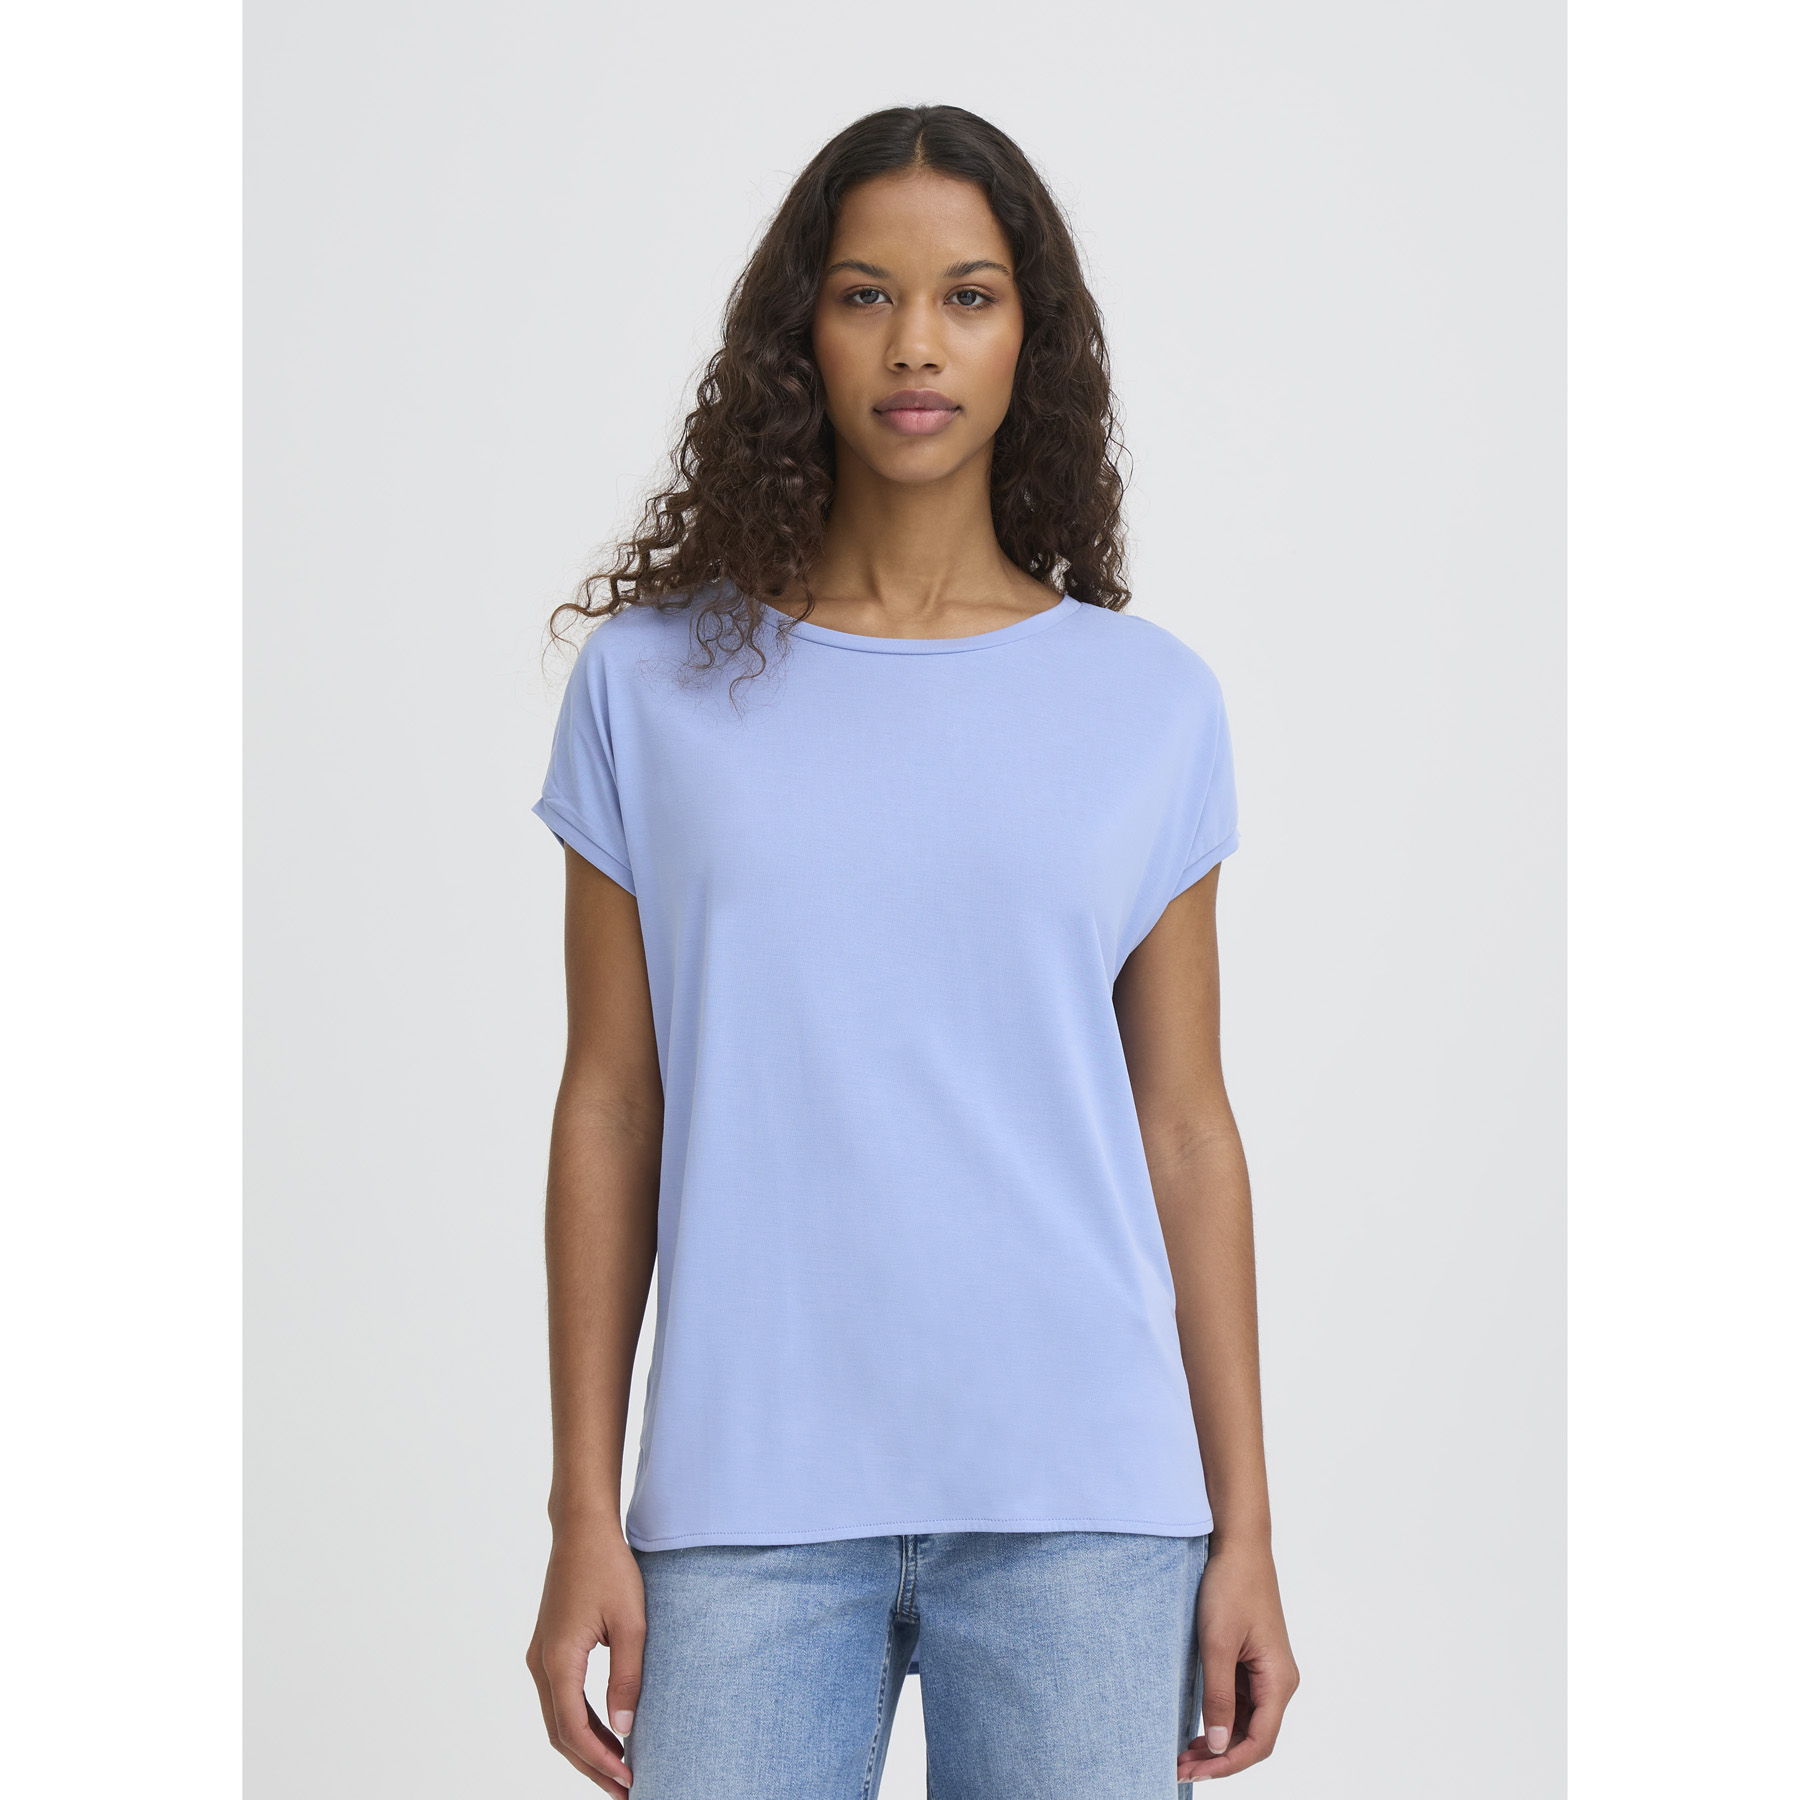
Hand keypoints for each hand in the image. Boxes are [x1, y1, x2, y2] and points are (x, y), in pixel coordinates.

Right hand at [525, 1520, 645, 1792]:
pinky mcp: (549, 1647)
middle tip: (624, 1790)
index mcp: (558, 1659)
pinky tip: (607, 1732)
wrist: (583, 1528)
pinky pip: (560, 1698)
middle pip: (560, 1733)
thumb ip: (627, 1678)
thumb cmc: (609, 1567)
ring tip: (619, 1770)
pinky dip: (581, 1722)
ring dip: (586, 1747)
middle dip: (591, 1765)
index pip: (574, 1729)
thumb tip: (625, 1732)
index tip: (629, 1780)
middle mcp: (541, 1662)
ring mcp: (541, 1655)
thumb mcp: (631, 1622)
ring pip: (558, 1718)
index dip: (601, 1760)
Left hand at [1177, 1537, 1299, 1782]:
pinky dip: (1219, 1718)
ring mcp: (1266, 1672)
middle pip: (1253, 1737)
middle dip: (1219, 1757)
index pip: (1259, 1742)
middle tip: (1180, 1769)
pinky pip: (1240, 1701)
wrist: (1238, 1545)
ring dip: (1217, 1741)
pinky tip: (1195, 1727)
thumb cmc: (1230, 1587)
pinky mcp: (1252, 1661)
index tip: (1195, 1773)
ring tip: (1183, 1755)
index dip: (1228, 1764)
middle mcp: (1278, 1681)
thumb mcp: (1217, 1644)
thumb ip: (1219, 1697)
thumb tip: (1218, 1745)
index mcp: (1279, 1681)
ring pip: (1245, 1722)